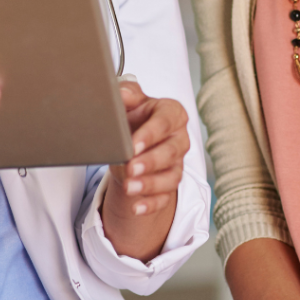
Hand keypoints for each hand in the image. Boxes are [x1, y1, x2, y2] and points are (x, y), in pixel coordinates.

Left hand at [101, 82, 188, 258]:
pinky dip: (150, 204)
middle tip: (131, 168)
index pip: (165, 122)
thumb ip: (127, 93)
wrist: (133, 139)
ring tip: (130, 188)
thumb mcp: (129, 100)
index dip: (150, 134)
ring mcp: (177, 163)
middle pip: (171, 151)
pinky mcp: (170, 184)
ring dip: (150, 185)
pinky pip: (165, 198)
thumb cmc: (134, 116)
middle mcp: (179, 138)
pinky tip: (135, 207)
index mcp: (172, 113)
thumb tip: (120, 93)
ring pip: (171, 177)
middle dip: (151, 161)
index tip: (132, 145)